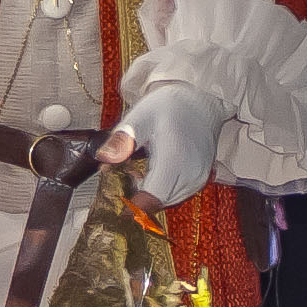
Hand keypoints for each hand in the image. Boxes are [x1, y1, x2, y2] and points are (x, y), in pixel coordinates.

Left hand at [103, 85, 226, 206]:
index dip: (133, 207)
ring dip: (150, 192)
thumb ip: (122, 140)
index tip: (118, 204)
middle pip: (158, 202)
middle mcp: (191, 174)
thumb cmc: (169, 106)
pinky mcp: (203, 178)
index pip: (152, 198)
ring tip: (138, 169)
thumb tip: (103, 159)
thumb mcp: (140, 117)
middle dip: (138, 196)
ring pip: (168, 200)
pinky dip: (163, 188)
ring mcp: (199, 178)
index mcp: (174, 160)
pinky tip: (155, 171)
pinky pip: (179, 194)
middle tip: (124, 174)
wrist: (200, 100)